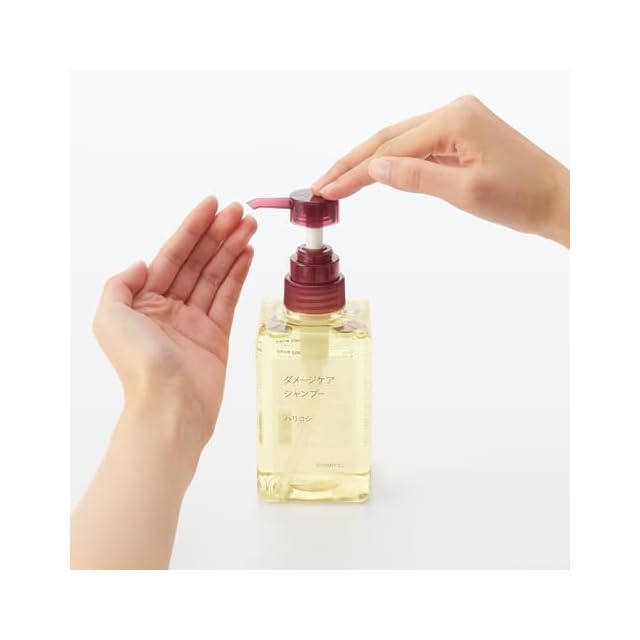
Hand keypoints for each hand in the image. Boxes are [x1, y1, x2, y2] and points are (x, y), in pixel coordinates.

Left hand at [93, 196, 256, 466]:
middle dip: (218, 234)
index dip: (192, 228)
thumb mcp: (110, 318)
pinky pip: (228, 298)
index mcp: (142, 301)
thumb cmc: (139, 366)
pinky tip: (248, 254)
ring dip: (232, 248)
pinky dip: (239, 274)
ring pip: (216, 276)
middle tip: (241, 211)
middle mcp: (168, 307)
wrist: (170, 409)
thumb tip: (144, 264)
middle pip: (197, 261)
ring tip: (250, 225)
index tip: (213, 205)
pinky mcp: (217, 336)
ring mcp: (195, 321)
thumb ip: (121, 284)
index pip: (172, 255)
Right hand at [312, 95, 568, 246]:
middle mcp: (453, 112)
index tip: (327, 190)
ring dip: (368, 163)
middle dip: (352, 163)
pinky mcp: (460, 135)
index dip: (355, 172)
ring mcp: (457, 121)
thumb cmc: (521, 198)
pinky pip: (416, 147)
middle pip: (388, 138)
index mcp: (454, 119)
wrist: (557, 200)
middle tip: (321, 185)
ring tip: (337, 183)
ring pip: (399, 142)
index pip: (391, 149)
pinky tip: (372, 175)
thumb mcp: (465, 192)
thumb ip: (416, 178)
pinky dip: (392, 163)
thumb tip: (373, 171)